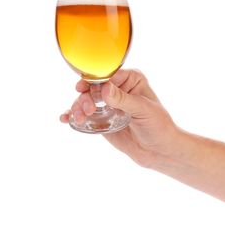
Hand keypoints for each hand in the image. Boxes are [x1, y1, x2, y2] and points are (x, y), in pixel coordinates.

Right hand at [60, 69, 178, 167]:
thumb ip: (123, 99)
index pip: (108, 74)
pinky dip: (73, 115)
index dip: (94, 81)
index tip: (84, 89)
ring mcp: (108, 103)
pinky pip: (85, 114)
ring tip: (78, 118)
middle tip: (87, 110)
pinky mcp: (102, 118)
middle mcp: (117, 88)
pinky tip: (65, 119)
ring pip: (86, 99)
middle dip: (85, 96)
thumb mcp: (143, 110)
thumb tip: (104, 88)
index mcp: (130, 79)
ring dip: (78, 107)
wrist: (159, 151)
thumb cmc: (159, 126)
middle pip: (93, 86)